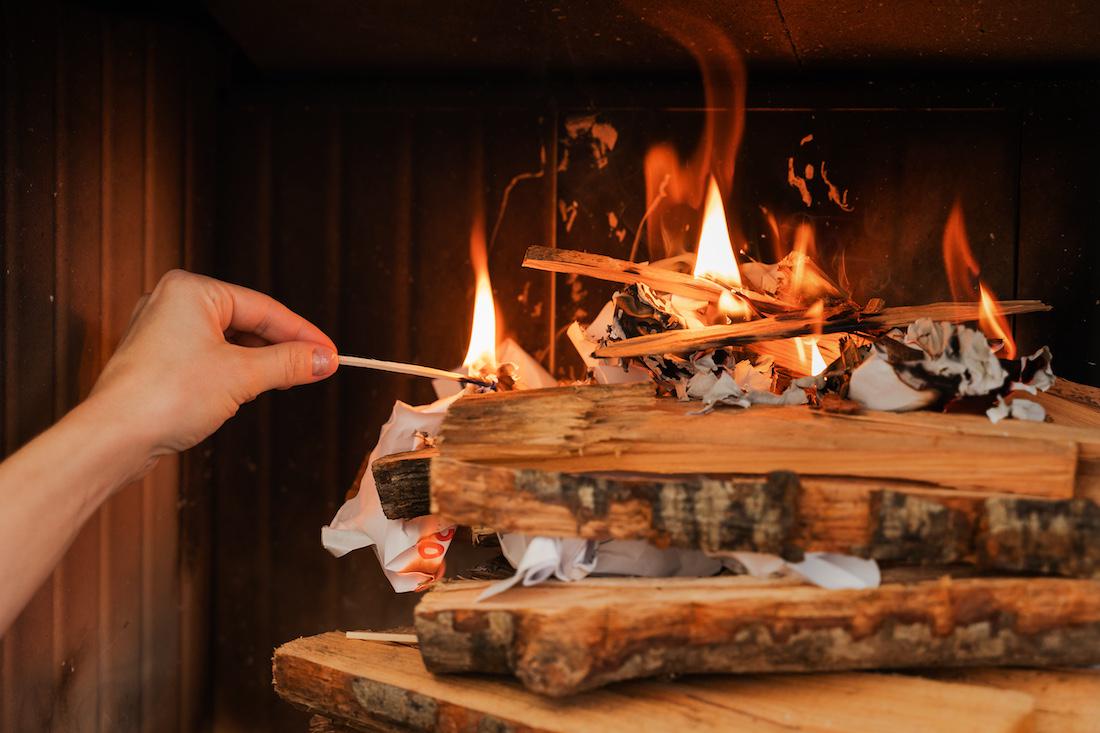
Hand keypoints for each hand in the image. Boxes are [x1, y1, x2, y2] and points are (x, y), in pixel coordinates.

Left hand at [90, 270, 337, 463]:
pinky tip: (248, 389)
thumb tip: (323, 360)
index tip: (330, 353)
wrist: (113, 437)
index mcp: (192, 289)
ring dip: (258, 362)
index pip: (264, 308)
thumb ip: (288, 363)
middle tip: (315, 368)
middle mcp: (173, 301)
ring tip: (286, 381)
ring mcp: (161, 330)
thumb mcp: (243, 376)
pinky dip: (233, 371)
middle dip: (280, 348)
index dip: (302, 334)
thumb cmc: (166, 396)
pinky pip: (208, 356)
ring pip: (228, 341)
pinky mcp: (157, 359)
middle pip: (247, 322)